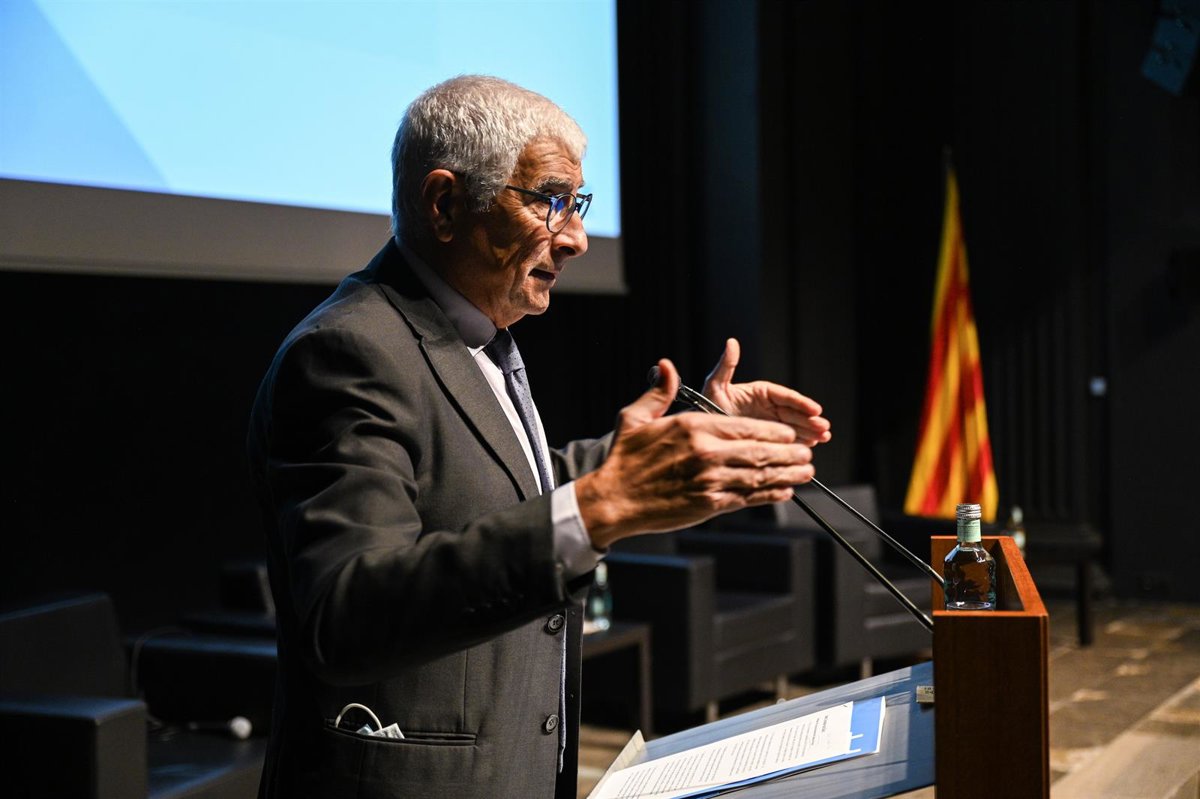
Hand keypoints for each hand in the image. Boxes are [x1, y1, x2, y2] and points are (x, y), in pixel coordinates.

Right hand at [575, 358, 814, 547]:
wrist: (613, 500)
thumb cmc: (624, 460)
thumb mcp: (635, 418)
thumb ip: (658, 392)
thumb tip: (666, 366)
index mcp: (693, 428)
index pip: (745, 426)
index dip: (773, 431)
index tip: (787, 433)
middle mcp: (707, 453)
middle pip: (760, 451)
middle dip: (788, 452)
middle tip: (806, 452)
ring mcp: (710, 481)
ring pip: (759, 475)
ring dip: (787, 474)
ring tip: (806, 472)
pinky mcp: (709, 505)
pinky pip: (748, 498)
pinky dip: (769, 495)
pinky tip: (783, 492)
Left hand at [702, 338, 831, 446]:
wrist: (701, 431)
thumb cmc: (706, 405)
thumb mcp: (714, 385)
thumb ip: (727, 366)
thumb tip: (732, 342)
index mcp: (761, 392)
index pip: (785, 397)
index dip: (802, 403)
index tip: (815, 409)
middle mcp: (768, 407)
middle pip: (794, 413)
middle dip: (810, 420)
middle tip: (824, 428)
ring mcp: (770, 423)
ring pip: (794, 426)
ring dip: (810, 432)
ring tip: (823, 438)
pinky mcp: (768, 437)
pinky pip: (786, 439)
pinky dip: (799, 442)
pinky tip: (811, 446)